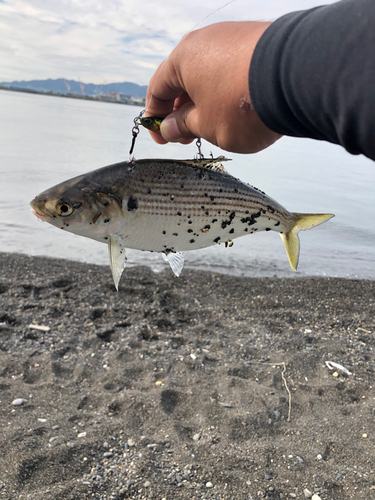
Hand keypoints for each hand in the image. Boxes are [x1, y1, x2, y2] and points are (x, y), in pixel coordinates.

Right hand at [145, 21, 280, 153]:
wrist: (298, 77)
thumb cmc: (243, 104)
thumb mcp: (206, 125)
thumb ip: (183, 126)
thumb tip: (170, 127)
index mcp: (182, 58)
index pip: (158, 89)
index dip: (155, 118)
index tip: (161, 137)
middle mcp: (204, 41)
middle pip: (182, 80)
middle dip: (181, 111)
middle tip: (186, 136)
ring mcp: (232, 39)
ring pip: (208, 75)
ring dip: (203, 102)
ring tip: (212, 126)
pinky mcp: (256, 43)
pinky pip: (230, 70)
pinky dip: (225, 91)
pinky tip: (234, 109)